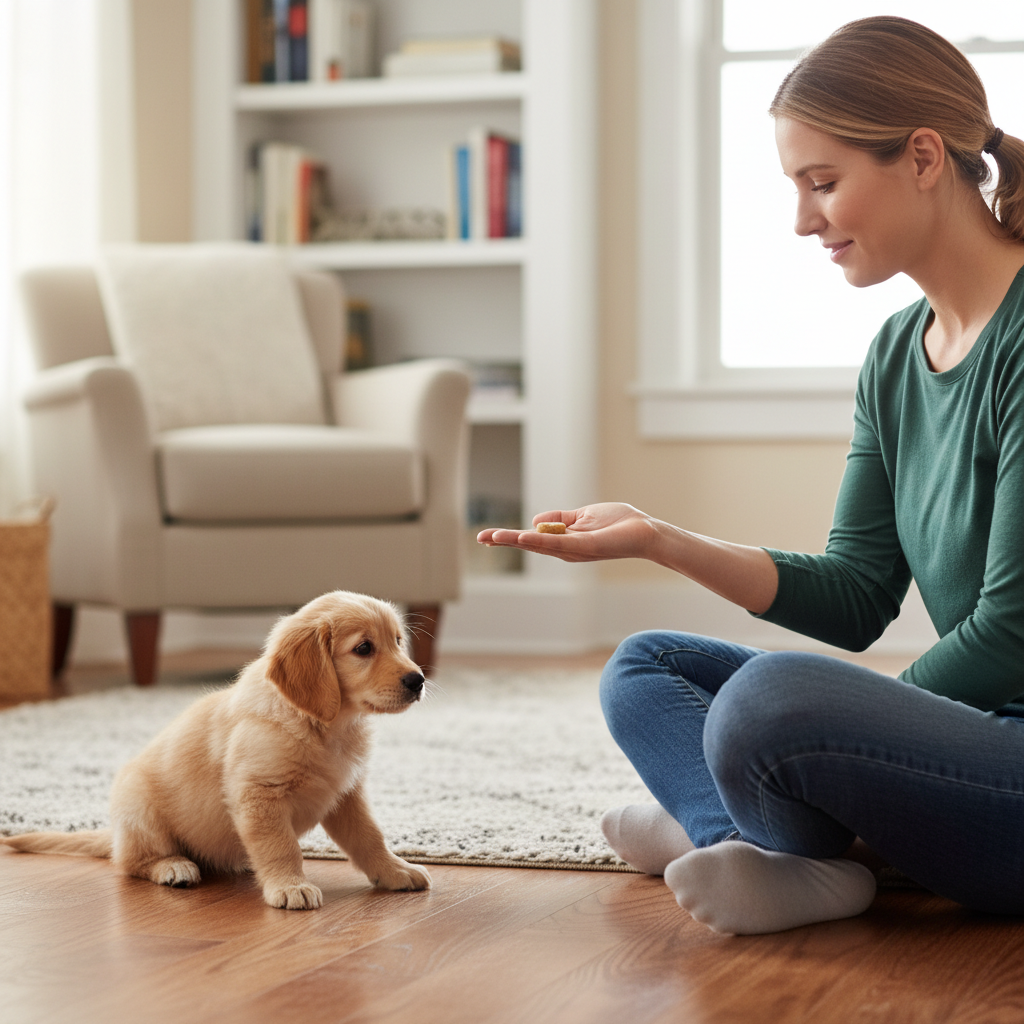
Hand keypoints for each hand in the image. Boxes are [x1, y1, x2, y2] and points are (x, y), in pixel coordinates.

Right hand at [477, 503, 661, 562]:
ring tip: (493, 537)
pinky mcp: (585, 546)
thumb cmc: (620, 524)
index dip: (509, 537)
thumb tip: (535, 519)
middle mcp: (565, 548)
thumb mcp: (583, 515)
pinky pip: (558, 543)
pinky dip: (539, 540)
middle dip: (504, 541)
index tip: (487, 536)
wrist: (646, 532)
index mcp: (564, 540)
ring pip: (538, 544)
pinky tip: (523, 537)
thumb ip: (560, 518)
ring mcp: (574, 549)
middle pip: (529, 543)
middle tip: (480, 539)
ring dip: (515, 540)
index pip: (531, 538)